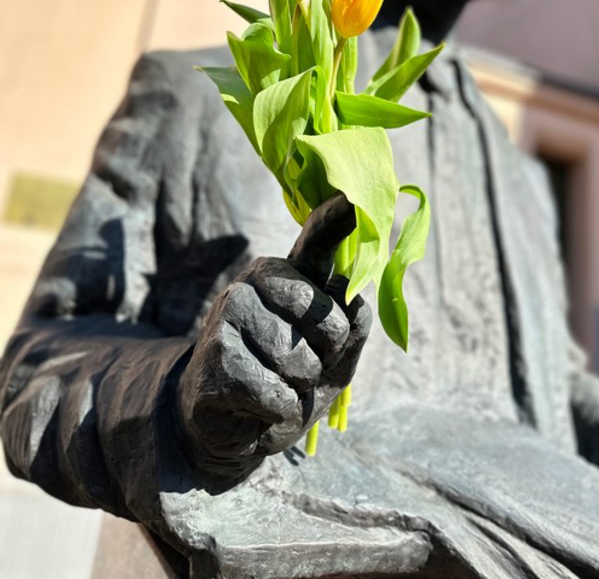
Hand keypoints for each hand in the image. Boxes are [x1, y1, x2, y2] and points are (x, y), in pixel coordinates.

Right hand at [177, 194, 370, 477]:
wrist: (234, 429)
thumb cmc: (289, 379)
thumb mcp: (332, 355)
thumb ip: (349, 325)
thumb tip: (354, 303)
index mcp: (285, 274)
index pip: (316, 241)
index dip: (335, 219)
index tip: (352, 199)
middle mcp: (252, 283)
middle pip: (328, 325)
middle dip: (323, 361)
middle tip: (296, 370)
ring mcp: (228, 317)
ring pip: (299, 362)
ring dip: (298, 391)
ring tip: (275, 387)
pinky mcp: (214, 360)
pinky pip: (275, 394)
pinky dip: (279, 413)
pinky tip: (257, 409)